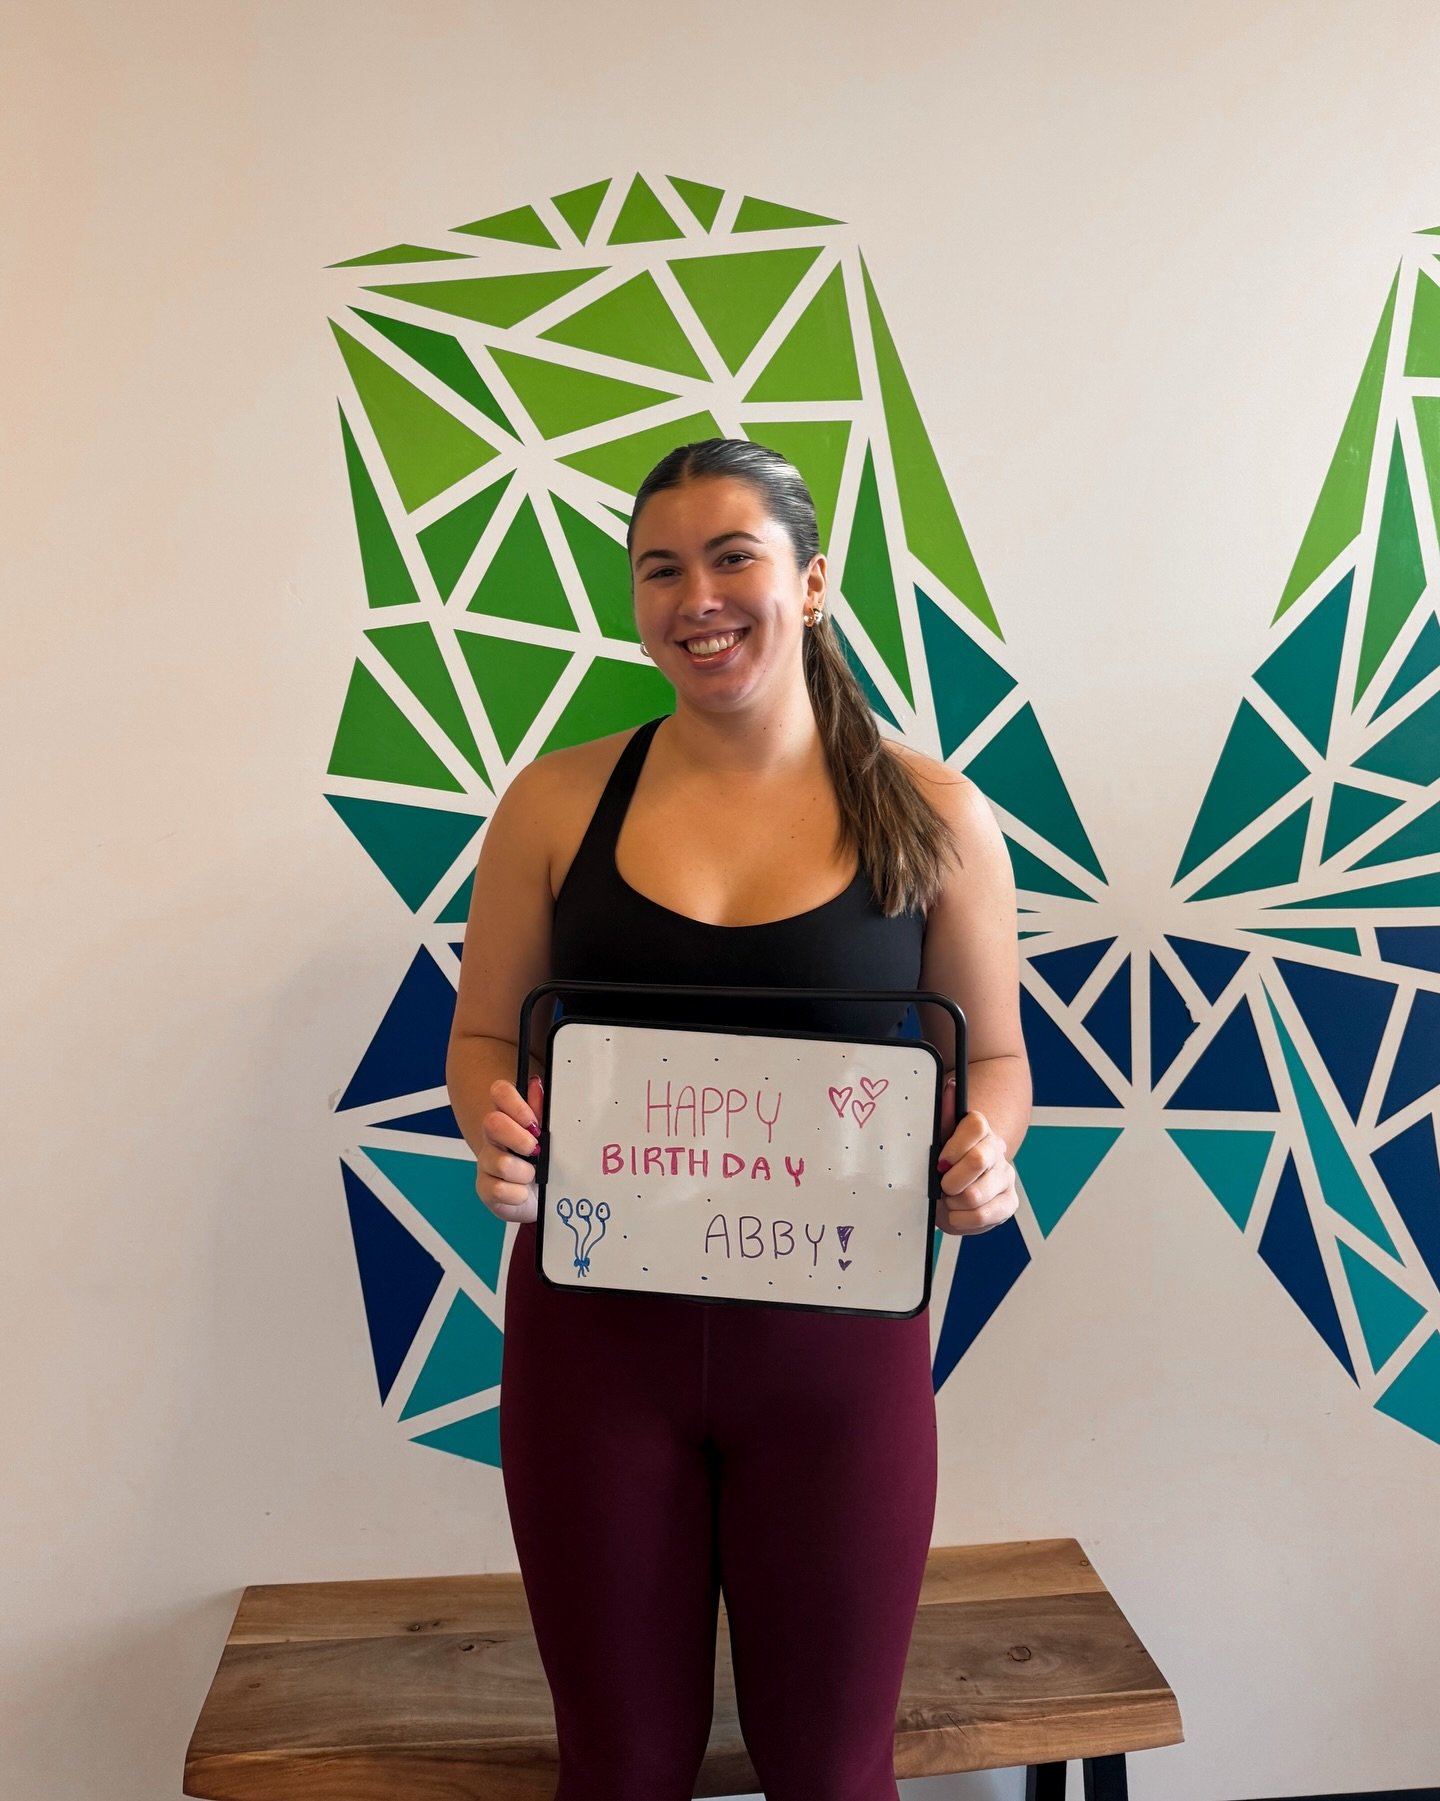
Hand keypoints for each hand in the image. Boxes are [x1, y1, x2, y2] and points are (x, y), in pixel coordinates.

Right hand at [476, 1074, 544, 1224]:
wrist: (541, 1198)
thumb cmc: (544, 1164)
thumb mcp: (547, 1136)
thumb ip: (541, 1111)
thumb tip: (536, 1084)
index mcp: (508, 1118)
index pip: (500, 1093)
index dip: (515, 1104)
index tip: (533, 1122)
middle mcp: (493, 1138)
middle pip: (492, 1122)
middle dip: (520, 1138)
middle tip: (536, 1151)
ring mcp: (486, 1163)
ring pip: (500, 1162)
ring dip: (524, 1173)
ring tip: (532, 1175)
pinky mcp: (485, 1189)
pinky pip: (498, 1190)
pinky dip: (518, 1194)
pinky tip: (522, 1192)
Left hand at [934, 1075, 1017, 1235]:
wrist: (963, 1183)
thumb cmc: (948, 1159)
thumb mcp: (940, 1137)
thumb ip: (942, 1114)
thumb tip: (949, 1085)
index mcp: (981, 1130)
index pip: (976, 1125)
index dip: (954, 1146)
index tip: (939, 1161)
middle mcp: (997, 1151)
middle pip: (977, 1161)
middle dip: (950, 1179)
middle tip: (942, 1184)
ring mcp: (1005, 1177)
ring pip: (975, 1194)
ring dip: (953, 1202)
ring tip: (948, 1199)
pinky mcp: (1009, 1203)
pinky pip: (982, 1216)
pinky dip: (961, 1219)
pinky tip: (957, 1212)